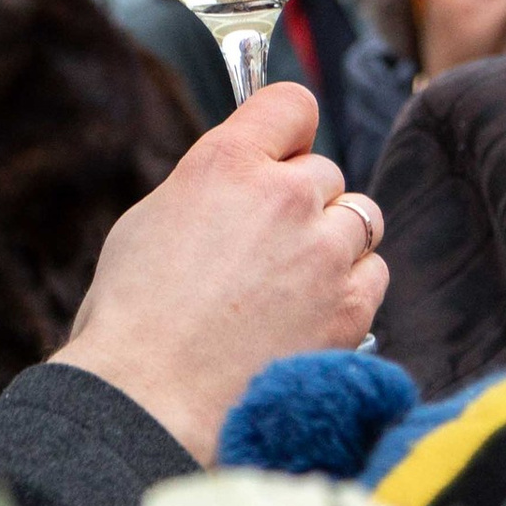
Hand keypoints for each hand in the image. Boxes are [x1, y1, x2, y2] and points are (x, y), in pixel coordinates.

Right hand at [54, 82, 385, 463]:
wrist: (150, 400)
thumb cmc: (132, 319)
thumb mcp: (152, 221)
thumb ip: (211, 189)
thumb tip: (246, 183)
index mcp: (225, 163)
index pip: (292, 105)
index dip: (288, 132)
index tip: (281, 154)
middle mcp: (285, 195)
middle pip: (326, 172)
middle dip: (302, 202)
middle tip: (265, 247)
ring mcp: (324, 251)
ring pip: (360, 220)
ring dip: (333, 243)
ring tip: (289, 285)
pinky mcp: (350, 307)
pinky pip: (373, 274)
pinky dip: (350, 289)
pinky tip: (308, 316)